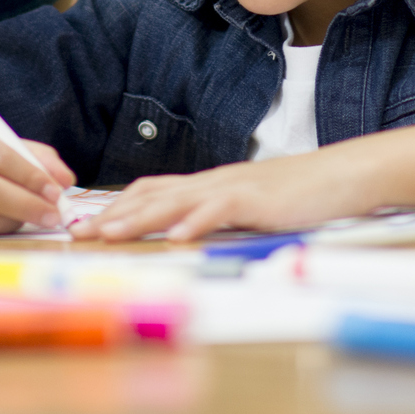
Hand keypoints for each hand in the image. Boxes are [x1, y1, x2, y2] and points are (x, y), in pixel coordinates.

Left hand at [72, 154, 368, 242]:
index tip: (84, 224)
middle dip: (112, 215)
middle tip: (76, 232)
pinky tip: (175, 238)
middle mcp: (211, 182)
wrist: (338, 176)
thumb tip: (182, 232)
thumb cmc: (295, 196)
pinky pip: (219, 210)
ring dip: (139, 218)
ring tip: (110, 234)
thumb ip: (214, 215)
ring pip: (175, 201)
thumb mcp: (245, 206)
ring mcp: (231, 188)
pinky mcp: (255, 199)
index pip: (150, 191)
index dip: (115, 207)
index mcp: (206, 185)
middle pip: (151, 195)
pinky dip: (195, 223)